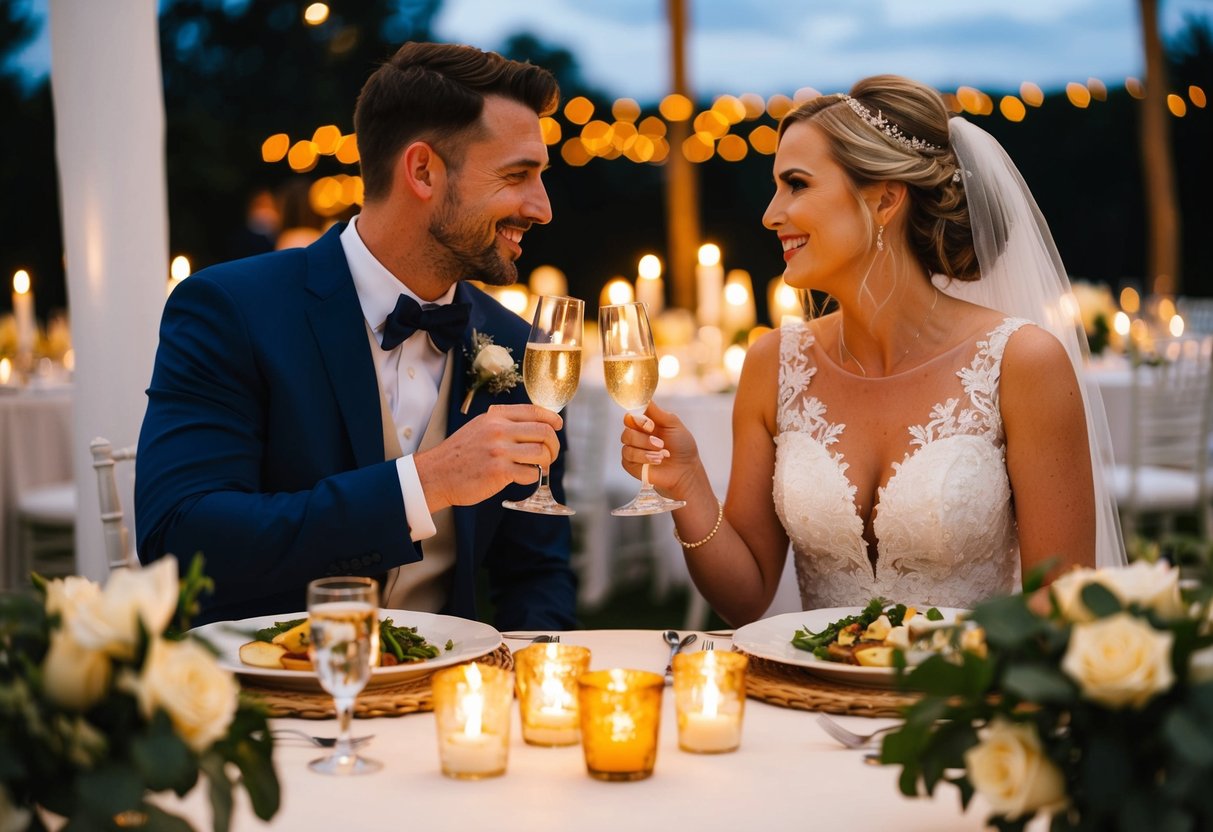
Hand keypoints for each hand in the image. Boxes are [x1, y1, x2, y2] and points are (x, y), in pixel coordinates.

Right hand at [415, 404, 562, 511]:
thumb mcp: (479, 427)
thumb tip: (534, 427)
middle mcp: (498, 430)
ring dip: (547, 462)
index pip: (534, 411)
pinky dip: (534, 477)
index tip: (558, 426)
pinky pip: (530, 473)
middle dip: (554, 445)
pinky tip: (527, 477)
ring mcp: (498, 451)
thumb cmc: (459, 454)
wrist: (435, 474)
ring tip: (540, 467)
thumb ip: (503, 424)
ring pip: (541, 453)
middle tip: (550, 455)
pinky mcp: (498, 472)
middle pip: (544, 432)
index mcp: (495, 416)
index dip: (552, 418)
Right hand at [619, 400, 701, 499]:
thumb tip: (644, 398)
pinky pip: (627, 456)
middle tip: (661, 443)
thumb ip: (657, 412)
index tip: (651, 425)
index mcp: (645, 423)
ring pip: (626, 441)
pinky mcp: (630, 463)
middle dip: (644, 436)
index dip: (638, 419)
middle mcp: (637, 434)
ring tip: (662, 455)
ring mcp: (632, 449)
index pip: (631, 415)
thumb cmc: (682, 446)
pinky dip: (643, 458)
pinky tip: (656, 461)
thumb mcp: (673, 424)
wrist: (685, 469)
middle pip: (627, 427)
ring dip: (646, 448)